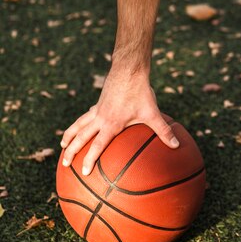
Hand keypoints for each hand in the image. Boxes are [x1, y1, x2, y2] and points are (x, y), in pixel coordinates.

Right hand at [60, 65, 178, 175]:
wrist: (129, 69)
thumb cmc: (140, 92)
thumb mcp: (153, 113)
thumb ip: (164, 131)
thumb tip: (176, 146)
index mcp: (111, 124)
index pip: (96, 146)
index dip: (89, 159)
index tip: (83, 172)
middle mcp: (100, 117)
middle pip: (81, 137)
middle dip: (72, 152)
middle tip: (64, 164)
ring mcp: (98, 109)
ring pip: (79, 124)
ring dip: (70, 135)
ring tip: (63, 145)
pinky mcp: (100, 102)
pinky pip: (86, 116)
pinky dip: (80, 122)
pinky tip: (82, 125)